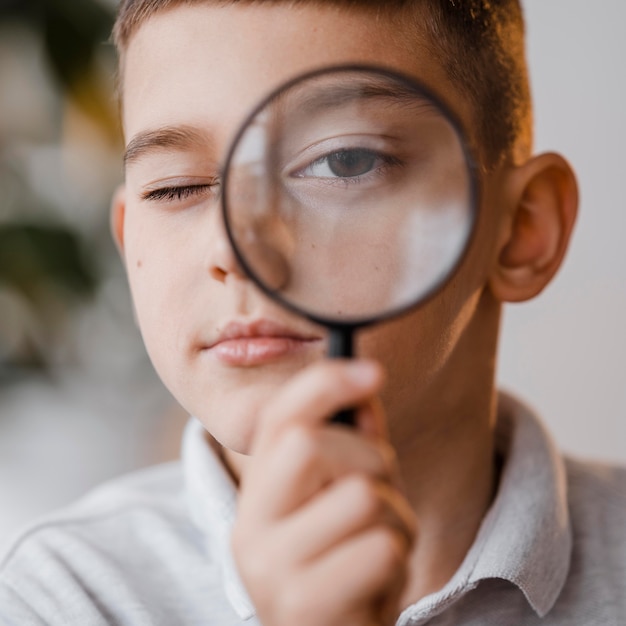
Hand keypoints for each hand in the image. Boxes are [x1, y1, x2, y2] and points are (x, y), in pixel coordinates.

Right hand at [231, 359, 416, 625]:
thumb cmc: (345, 565)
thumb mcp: (347, 498)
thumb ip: (355, 445)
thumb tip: (365, 390)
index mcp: (258, 492)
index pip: (278, 417)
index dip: (325, 384)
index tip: (372, 371)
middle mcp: (250, 526)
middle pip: (311, 443)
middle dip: (370, 457)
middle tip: (380, 493)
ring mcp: (269, 568)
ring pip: (362, 495)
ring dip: (395, 517)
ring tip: (381, 546)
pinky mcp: (301, 604)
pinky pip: (380, 547)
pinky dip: (398, 559)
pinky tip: (378, 583)